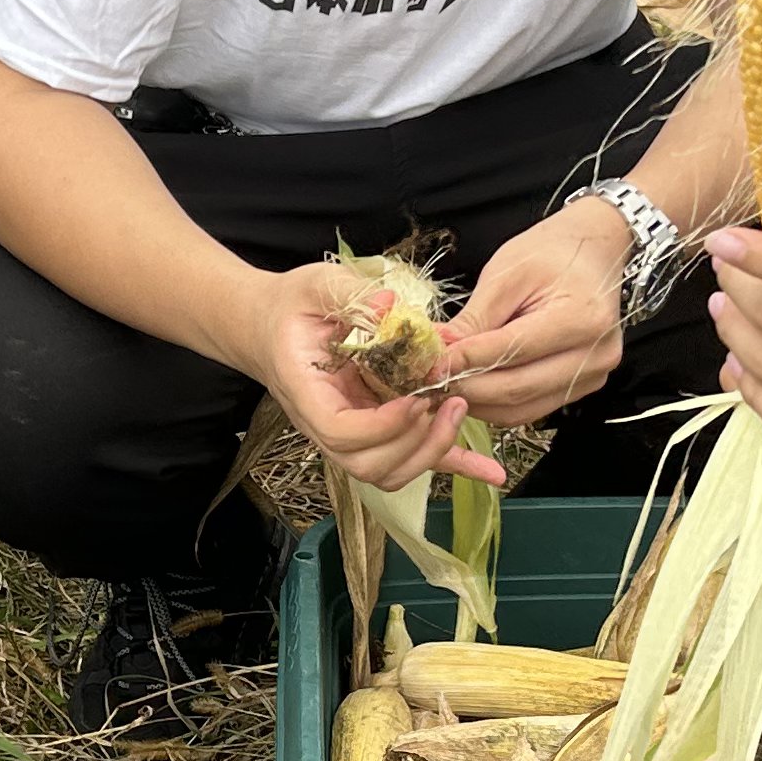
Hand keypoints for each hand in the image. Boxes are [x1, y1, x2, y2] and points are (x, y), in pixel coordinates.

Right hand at [257, 260, 502, 493]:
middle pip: (369, 465)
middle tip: (447, 402)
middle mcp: (327, 425)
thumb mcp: (316, 287)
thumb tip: (391, 305)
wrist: (272, 326)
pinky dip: (455, 464)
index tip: (414, 398)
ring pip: (390, 472)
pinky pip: (413, 457)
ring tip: (457, 409)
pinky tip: (489, 472)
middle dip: (416, 442)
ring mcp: (352, 433)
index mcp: (307, 393)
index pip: (340, 432)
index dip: (381, 425)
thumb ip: (351, 294)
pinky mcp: (377, 430)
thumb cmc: (293, 307)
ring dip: (432, 452)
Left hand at [435, 202, 633, 429]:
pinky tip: (473, 387)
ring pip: (522, 409)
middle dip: (466, 388)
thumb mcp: (507, 273)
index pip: (510, 352)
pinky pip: (533, 408)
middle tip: (428, 381)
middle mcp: (595, 355)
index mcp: (581, 318)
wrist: (594, 251)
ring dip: (478, 403)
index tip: (428, 364)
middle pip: (516, 389)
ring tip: (446, 385)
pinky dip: (498, 404)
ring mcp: (594, 375)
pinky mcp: (585, 386)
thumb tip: (438, 352)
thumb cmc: (552, 252)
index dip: (464, 362)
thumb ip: (474, 319)